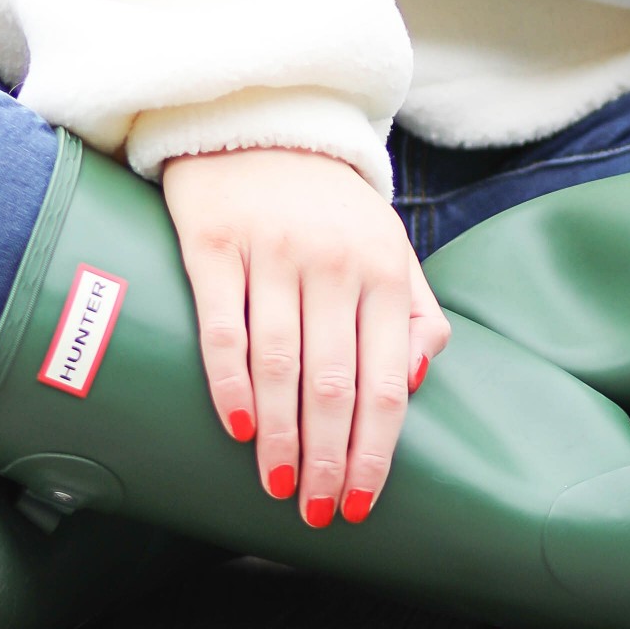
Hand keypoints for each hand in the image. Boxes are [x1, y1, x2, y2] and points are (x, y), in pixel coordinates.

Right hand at [160, 145, 450, 529]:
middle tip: (317, 512)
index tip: (361, 504)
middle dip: (328, 459)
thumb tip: (414, 384)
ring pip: (280, 364)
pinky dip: (230, 382)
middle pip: (333, 384)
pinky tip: (236, 427)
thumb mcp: (390, 246)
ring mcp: (273, 251)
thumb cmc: (331, 203)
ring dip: (279, 435)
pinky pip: (223, 326)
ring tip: (278, 486)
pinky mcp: (214, 240)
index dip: (374, 452)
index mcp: (384, 271)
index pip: (384, 384)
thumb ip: (414, 314)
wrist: (263, 116)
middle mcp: (334, 262)